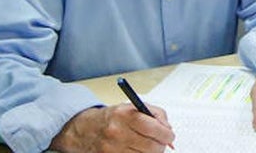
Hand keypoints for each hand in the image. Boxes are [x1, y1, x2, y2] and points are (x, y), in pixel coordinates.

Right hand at [50, 104, 174, 152]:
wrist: (85, 129)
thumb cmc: (114, 117)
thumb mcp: (135, 107)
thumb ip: (157, 115)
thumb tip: (169, 131)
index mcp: (125, 116)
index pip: (153, 128)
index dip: (166, 134)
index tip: (170, 136)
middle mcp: (116, 133)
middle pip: (150, 147)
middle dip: (161, 146)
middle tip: (162, 143)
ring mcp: (110, 149)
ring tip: (148, 147)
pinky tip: (138, 151)